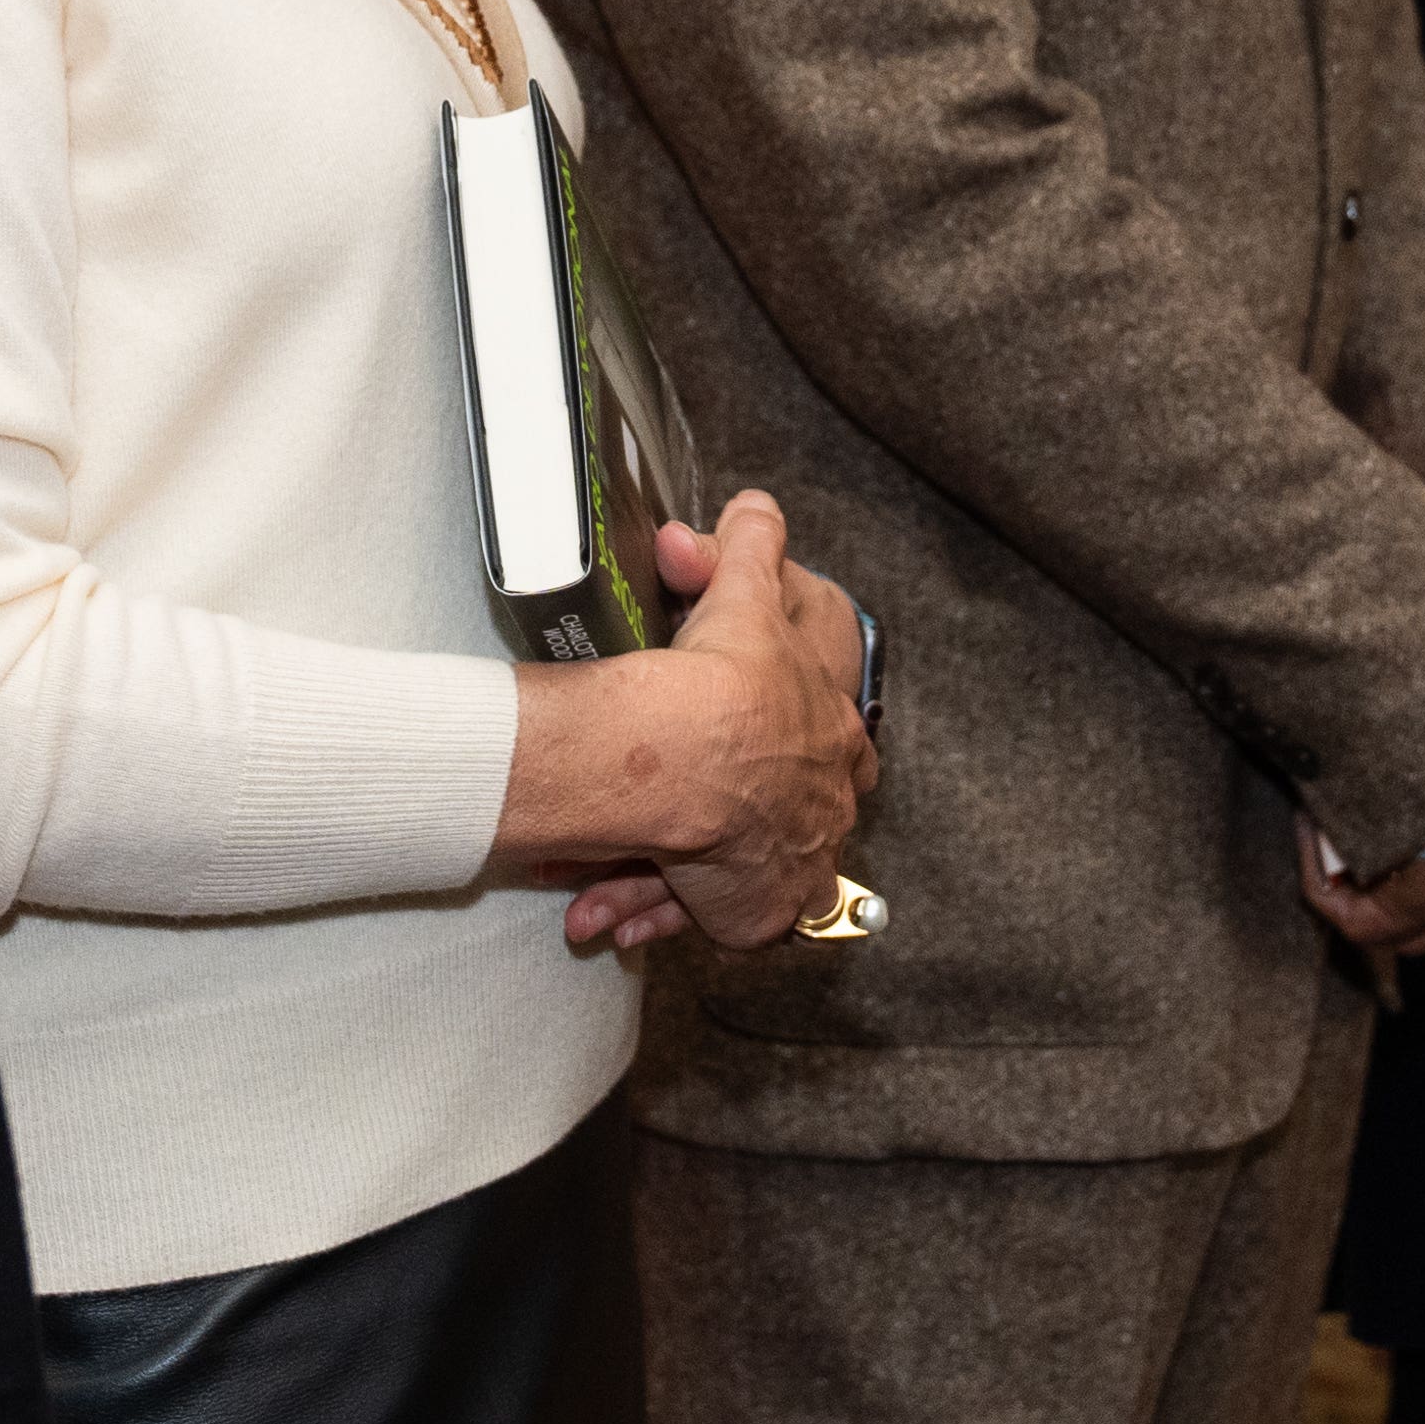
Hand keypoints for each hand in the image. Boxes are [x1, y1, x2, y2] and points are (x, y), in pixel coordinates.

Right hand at [492, 490, 873, 954]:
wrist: (701, 752)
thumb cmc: (732, 679)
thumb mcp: (748, 593)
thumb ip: (754, 546)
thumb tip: (752, 506)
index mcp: (833, 742)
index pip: (825, 752)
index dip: (778, 753)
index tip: (731, 759)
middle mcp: (816, 814)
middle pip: (762, 827)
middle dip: (704, 832)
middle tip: (656, 830)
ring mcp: (785, 869)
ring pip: (716, 879)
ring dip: (644, 881)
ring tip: (591, 885)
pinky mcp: (748, 915)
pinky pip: (684, 917)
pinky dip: (637, 912)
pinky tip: (593, 914)